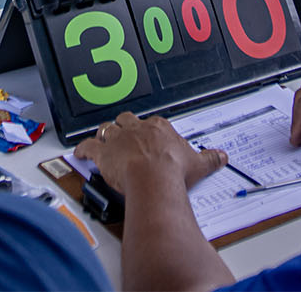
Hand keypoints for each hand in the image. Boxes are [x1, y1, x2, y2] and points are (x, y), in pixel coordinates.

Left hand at [73, 113, 226, 194]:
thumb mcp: (198, 164)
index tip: (151, 136)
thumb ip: (210, 158)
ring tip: (103, 138)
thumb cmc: (173, 171)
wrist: (154, 179)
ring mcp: (118, 140)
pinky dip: (82, 149)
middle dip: (124, 126)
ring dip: (104, 134)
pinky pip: (89, 147)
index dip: (150, 130)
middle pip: (127, 120)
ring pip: (107, 130)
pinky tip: (79, 152)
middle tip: (124, 133)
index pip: (153, 123)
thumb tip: (221, 156)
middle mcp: (136, 130)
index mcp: (158, 128)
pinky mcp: (103, 154)